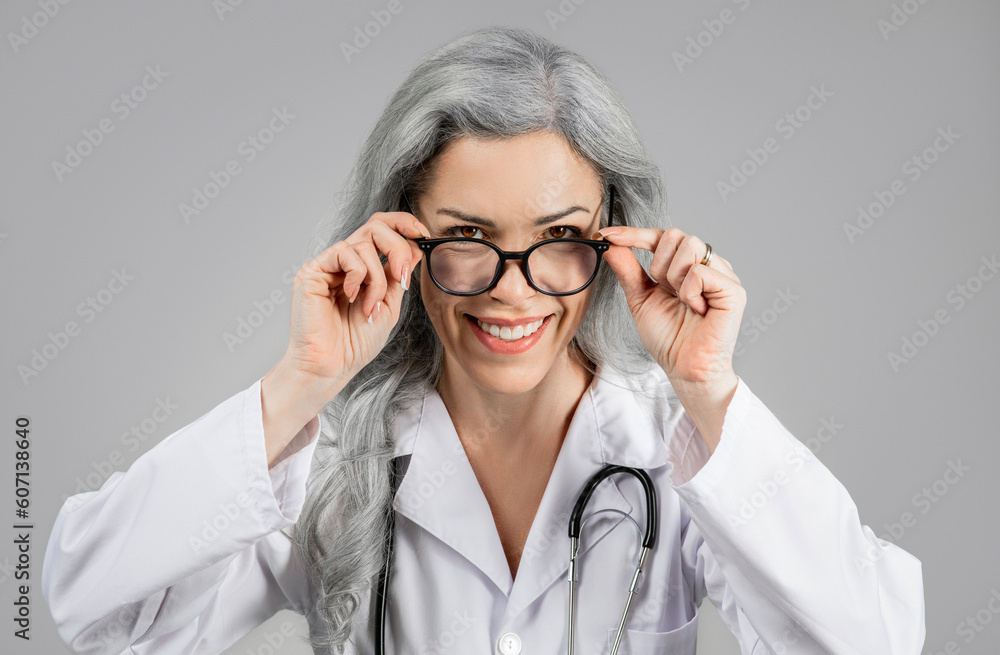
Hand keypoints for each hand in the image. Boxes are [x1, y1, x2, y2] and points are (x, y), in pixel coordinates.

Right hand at [281, 212, 430, 392]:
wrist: (332, 365)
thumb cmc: (356, 343)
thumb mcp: (388, 305)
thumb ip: (397, 275)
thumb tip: (414, 247)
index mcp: (364, 268)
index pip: (383, 231)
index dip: (405, 225)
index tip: (425, 236)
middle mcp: (345, 262)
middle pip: (376, 225)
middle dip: (397, 246)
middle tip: (402, 275)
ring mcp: (328, 265)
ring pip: (364, 243)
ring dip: (377, 278)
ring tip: (370, 307)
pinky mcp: (313, 270)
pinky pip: (344, 252)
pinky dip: (358, 275)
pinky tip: (351, 297)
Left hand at [596, 226, 744, 398]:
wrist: (683, 369)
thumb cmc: (668, 338)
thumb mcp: (640, 298)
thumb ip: (627, 270)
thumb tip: (611, 243)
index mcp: (687, 265)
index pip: (661, 236)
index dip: (634, 233)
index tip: (606, 234)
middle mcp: (708, 265)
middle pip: (676, 235)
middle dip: (659, 265)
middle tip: (666, 292)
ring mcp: (724, 275)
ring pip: (690, 246)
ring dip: (674, 277)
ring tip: (683, 302)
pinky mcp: (734, 291)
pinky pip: (701, 271)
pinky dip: (689, 291)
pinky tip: (696, 309)